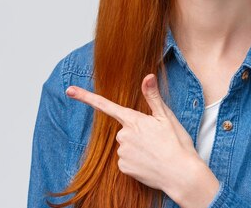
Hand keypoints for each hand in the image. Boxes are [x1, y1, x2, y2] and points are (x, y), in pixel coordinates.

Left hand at [65, 74, 219, 206]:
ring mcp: (122, 152)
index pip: (106, 105)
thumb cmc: (177, 144)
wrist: (180, 174)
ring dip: (137, 147)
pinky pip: (126, 160)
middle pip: (124, 129)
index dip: (86, 97)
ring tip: (155, 152)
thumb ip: (153, 96)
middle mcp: (124, 135)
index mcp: (134, 120)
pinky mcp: (123, 168)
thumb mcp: (166, 117)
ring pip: (125, 145)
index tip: (70, 90)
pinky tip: (149, 162)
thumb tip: (148, 76)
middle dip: (137, 132)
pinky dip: (136, 161)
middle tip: (156, 139)